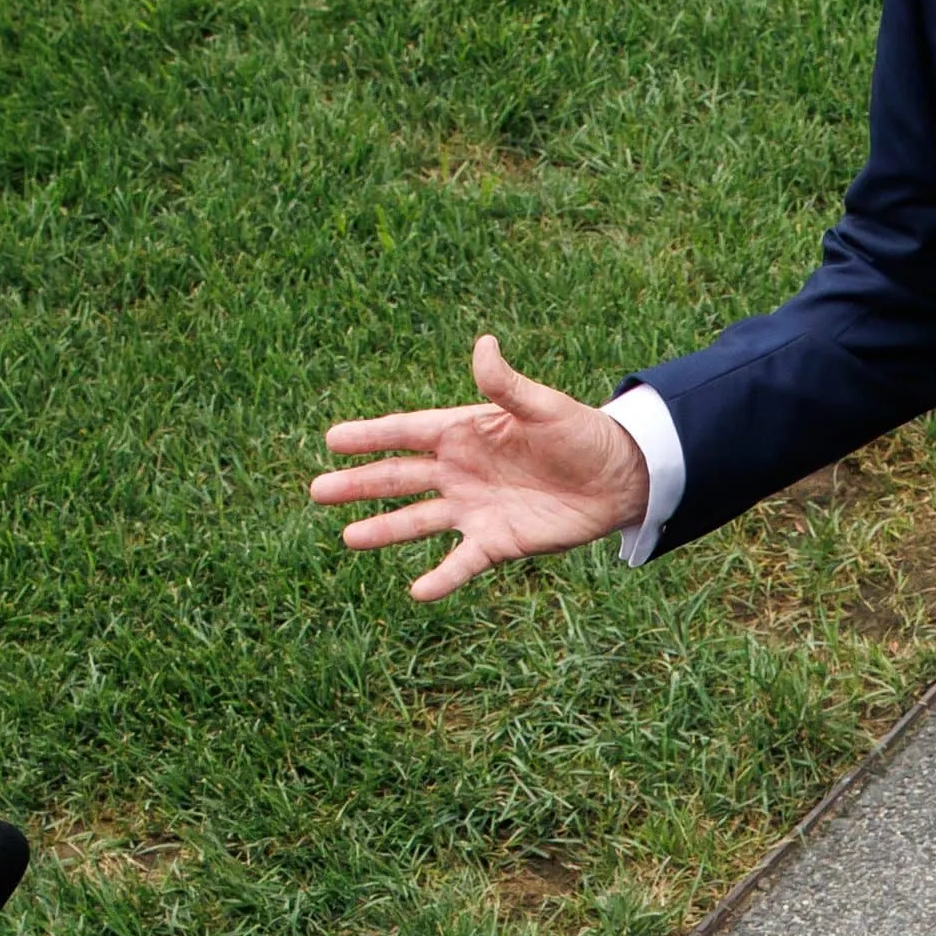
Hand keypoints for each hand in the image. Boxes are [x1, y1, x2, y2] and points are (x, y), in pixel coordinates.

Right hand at [313, 335, 651, 600]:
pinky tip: (418, 591)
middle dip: (360, 484)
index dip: (370, 436)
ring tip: (347, 538)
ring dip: (384, 530)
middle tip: (317, 490)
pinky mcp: (496, 542)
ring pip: (418, 521)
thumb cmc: (582, 433)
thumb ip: (508, 384)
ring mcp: (473, 508)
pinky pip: (462, 562)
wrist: (619, 477)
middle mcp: (459, 471)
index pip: (406, 432)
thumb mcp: (545, 406)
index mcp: (464, 431)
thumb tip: (483, 345)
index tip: (331, 439)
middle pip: (399, 478)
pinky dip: (441, 577)